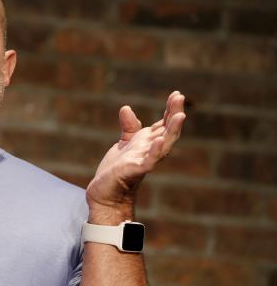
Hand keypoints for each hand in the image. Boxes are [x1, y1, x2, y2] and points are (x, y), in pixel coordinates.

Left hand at [85, 91, 185, 222]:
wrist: (105, 192)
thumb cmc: (116, 169)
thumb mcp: (124, 143)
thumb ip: (129, 127)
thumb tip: (127, 108)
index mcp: (149, 142)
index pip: (164, 123)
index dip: (170, 109)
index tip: (176, 93)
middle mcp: (151, 151)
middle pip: (168, 130)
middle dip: (174, 114)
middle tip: (180, 97)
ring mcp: (145, 161)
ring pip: (164, 144)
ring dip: (172, 130)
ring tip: (179, 115)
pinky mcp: (135, 171)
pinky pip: (149, 161)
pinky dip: (155, 151)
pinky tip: (159, 140)